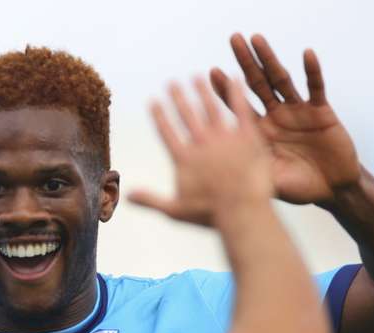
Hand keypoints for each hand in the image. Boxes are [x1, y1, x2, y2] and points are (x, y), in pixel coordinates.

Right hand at [129, 78, 272, 225]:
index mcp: (184, 159)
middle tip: (172, 82)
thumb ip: (150, 199)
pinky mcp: (248, 137)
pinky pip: (241, 109)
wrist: (243, 211)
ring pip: (211, 108)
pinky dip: (236, 93)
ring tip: (197, 77)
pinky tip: (233, 78)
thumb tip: (126, 197)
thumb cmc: (210, 214)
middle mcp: (202, 143)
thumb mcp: (175, 210)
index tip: (153, 101)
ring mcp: (225, 138)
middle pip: (187, 115)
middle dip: (178, 97)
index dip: (159, 115)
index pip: (167, 131)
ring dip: (203, 91)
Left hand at [210, 34, 360, 205]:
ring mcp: (297, 111)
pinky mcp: (321, 112)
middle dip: (244, 62)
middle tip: (233, 40)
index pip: (237, 106)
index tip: (209, 73)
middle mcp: (275, 116)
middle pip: (256, 84)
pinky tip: (306, 54)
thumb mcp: (265, 181)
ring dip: (270, 58)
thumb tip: (216, 179)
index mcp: (257, 132)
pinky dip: (312, 72)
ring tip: (257, 39)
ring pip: (281, 80)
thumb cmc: (297, 187)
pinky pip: (316, 88)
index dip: (224, 90)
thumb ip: (245, 172)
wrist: (331, 190)